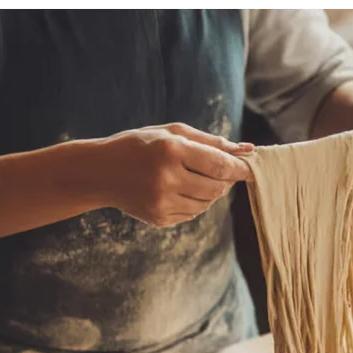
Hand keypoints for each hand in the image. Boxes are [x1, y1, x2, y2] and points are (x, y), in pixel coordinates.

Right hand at [102, 123, 252, 226]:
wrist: (100, 172)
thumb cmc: (140, 146)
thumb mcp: (172, 133)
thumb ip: (211, 142)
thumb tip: (248, 150)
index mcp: (171, 151)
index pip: (220, 165)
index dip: (240, 168)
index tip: (252, 168)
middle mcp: (167, 179)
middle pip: (217, 187)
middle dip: (225, 180)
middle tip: (217, 170)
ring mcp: (162, 202)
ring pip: (207, 202)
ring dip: (209, 191)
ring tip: (191, 177)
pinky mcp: (159, 219)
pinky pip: (192, 213)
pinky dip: (194, 202)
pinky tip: (177, 189)